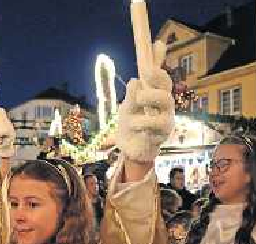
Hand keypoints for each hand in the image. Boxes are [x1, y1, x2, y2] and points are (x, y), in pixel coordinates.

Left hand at [116, 41, 174, 161]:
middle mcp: (164, 105)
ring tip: (137, 102)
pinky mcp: (163, 134)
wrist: (129, 149)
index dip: (158, 60)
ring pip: (166, 102)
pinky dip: (142, 121)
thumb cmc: (130, 126)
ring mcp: (166, 118)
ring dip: (149, 98)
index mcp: (155, 95)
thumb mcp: (127, 106)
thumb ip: (132, 93)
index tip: (157, 43)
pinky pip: (156, 123)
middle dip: (157, 78)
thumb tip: (136, 78)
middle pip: (166, 86)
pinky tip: (134, 125)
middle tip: (145, 75)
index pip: (160, 76)